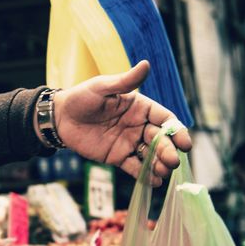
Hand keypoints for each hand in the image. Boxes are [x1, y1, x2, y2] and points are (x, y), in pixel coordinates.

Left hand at [49, 60, 192, 185]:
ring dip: (159, 164)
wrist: (59, 118)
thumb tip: (146, 64)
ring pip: (150, 155)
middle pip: (160, 140)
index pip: (165, 119)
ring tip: (164, 172)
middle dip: (168, 151)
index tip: (185, 143)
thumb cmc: (81, 98)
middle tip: (172, 161)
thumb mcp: (102, 87)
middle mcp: (138, 126)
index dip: (177, 131)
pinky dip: (144, 175)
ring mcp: (129, 142)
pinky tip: (154, 182)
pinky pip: (134, 167)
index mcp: (140, 108)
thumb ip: (125, 81)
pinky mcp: (117, 157)